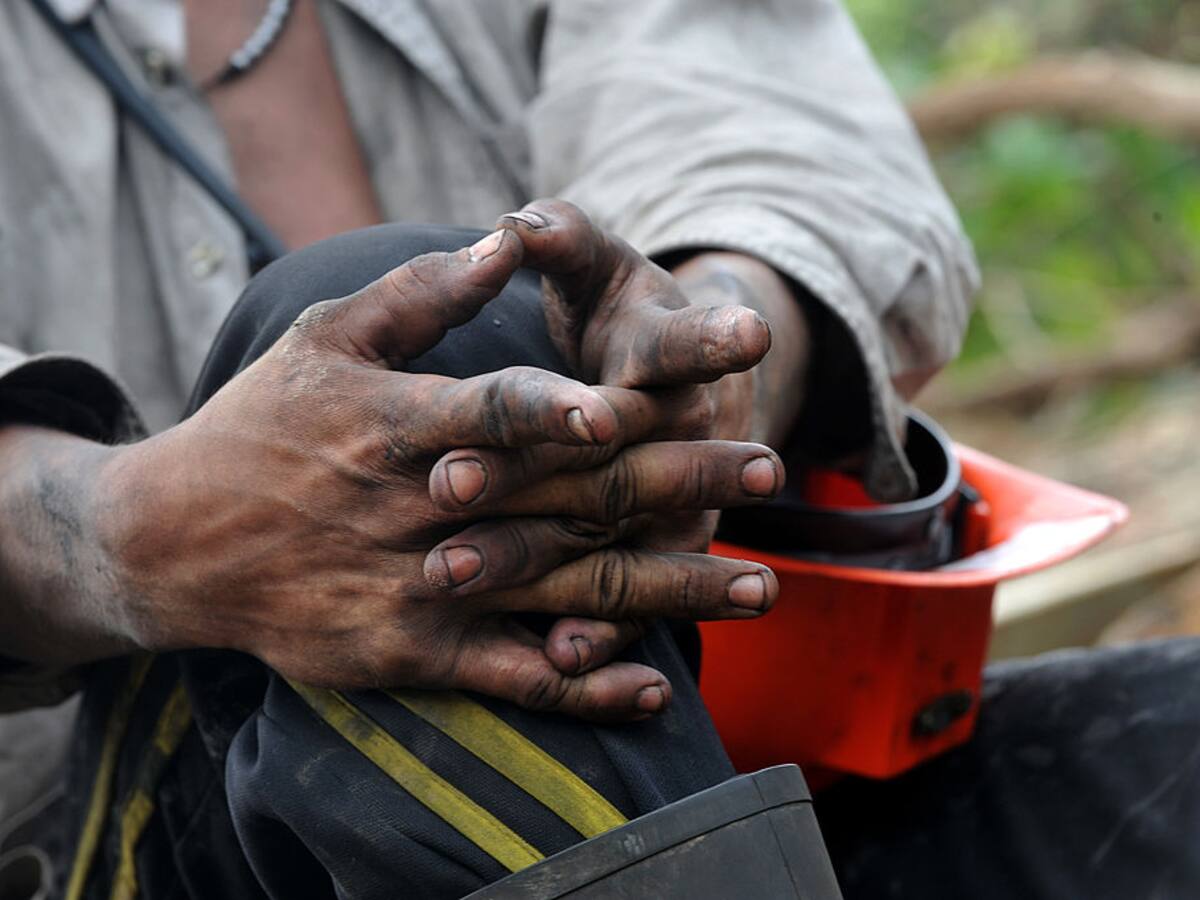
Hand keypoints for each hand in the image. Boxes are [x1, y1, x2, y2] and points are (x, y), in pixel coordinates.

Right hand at [0, 229, 781, 720]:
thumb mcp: (324, 337)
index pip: (496, 413)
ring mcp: (421, 592)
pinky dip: (581, 684)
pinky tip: (652, 681)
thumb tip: (504, 240)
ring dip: (667, 590)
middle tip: (767, 468)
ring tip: (759, 583)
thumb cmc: (259, 425)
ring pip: (563, 594)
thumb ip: (418, 294)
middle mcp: (422, 512)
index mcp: (398, 425)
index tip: (640, 403)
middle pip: (564, 501)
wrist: (175, 543)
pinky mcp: (413, 654)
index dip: (566, 409)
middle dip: (673, 484)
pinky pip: (510, 676)